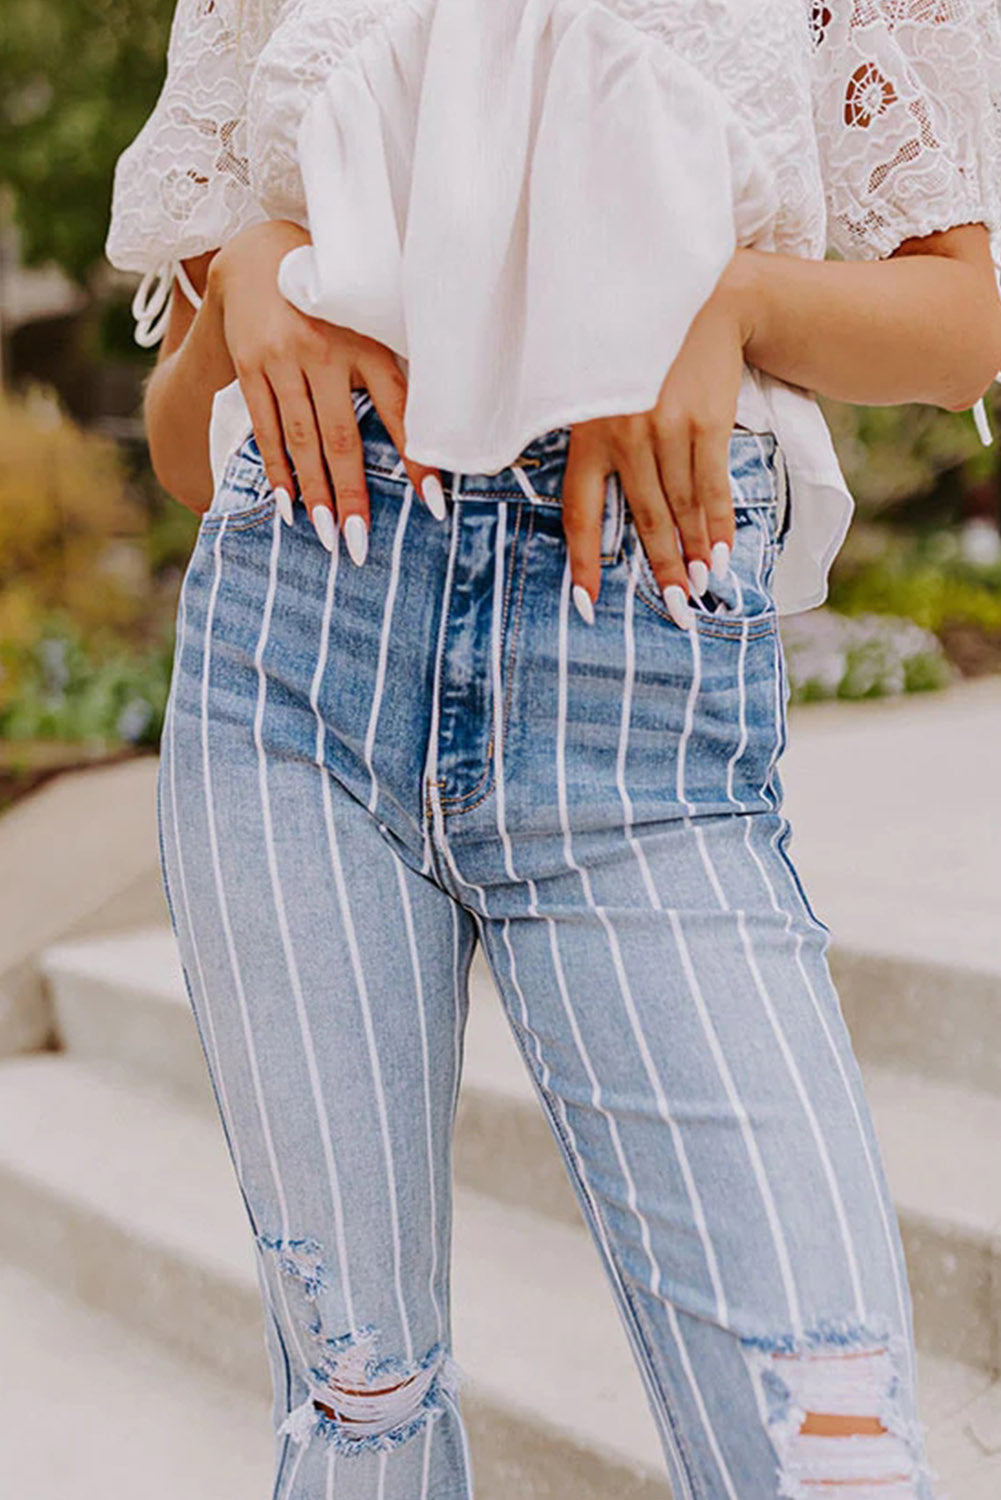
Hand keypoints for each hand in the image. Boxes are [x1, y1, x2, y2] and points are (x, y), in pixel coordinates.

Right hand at [206, 219, 444, 559]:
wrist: (259, 257)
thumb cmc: (330, 305)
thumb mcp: (366, 325)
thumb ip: (387, 374)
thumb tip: (425, 441)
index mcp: (367, 342)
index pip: (400, 408)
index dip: (417, 459)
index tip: (433, 506)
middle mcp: (326, 349)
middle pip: (342, 438)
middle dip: (352, 495)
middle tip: (360, 545)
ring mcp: (284, 358)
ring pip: (302, 439)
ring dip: (315, 493)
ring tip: (328, 537)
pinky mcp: (250, 365)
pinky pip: (266, 428)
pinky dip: (277, 470)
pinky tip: (287, 506)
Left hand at [562, 251, 752, 628]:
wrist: (696, 302)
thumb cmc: (638, 354)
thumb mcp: (595, 390)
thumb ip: (587, 441)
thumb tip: (586, 500)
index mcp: (587, 435)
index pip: (579, 513)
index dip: (584, 563)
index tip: (587, 605)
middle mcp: (624, 437)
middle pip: (643, 519)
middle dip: (661, 569)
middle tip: (676, 609)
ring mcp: (667, 430)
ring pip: (681, 508)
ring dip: (693, 553)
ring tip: (701, 588)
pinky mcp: (705, 423)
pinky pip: (712, 487)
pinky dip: (717, 524)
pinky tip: (721, 554)